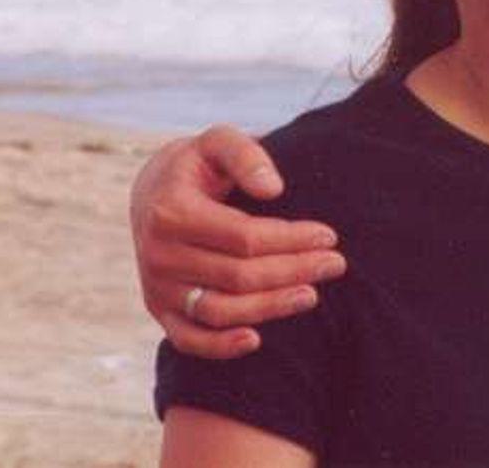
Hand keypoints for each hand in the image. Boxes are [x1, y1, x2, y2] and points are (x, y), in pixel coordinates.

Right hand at [130, 124, 346, 358]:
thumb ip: (246, 156)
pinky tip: (256, 339)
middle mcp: (158, 255)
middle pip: (238, 276)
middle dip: (293, 271)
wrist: (153, 192)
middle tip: (335, 264)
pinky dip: (219, 346)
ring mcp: (157, 287)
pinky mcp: (159, 310)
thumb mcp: (217, 141)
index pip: (244, 237)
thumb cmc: (198, 165)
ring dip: (269, 307)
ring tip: (312, 295)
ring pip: (219, 310)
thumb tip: (274, 188)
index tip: (329, 235)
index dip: (291, 239)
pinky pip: (188, 339)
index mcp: (172, 213)